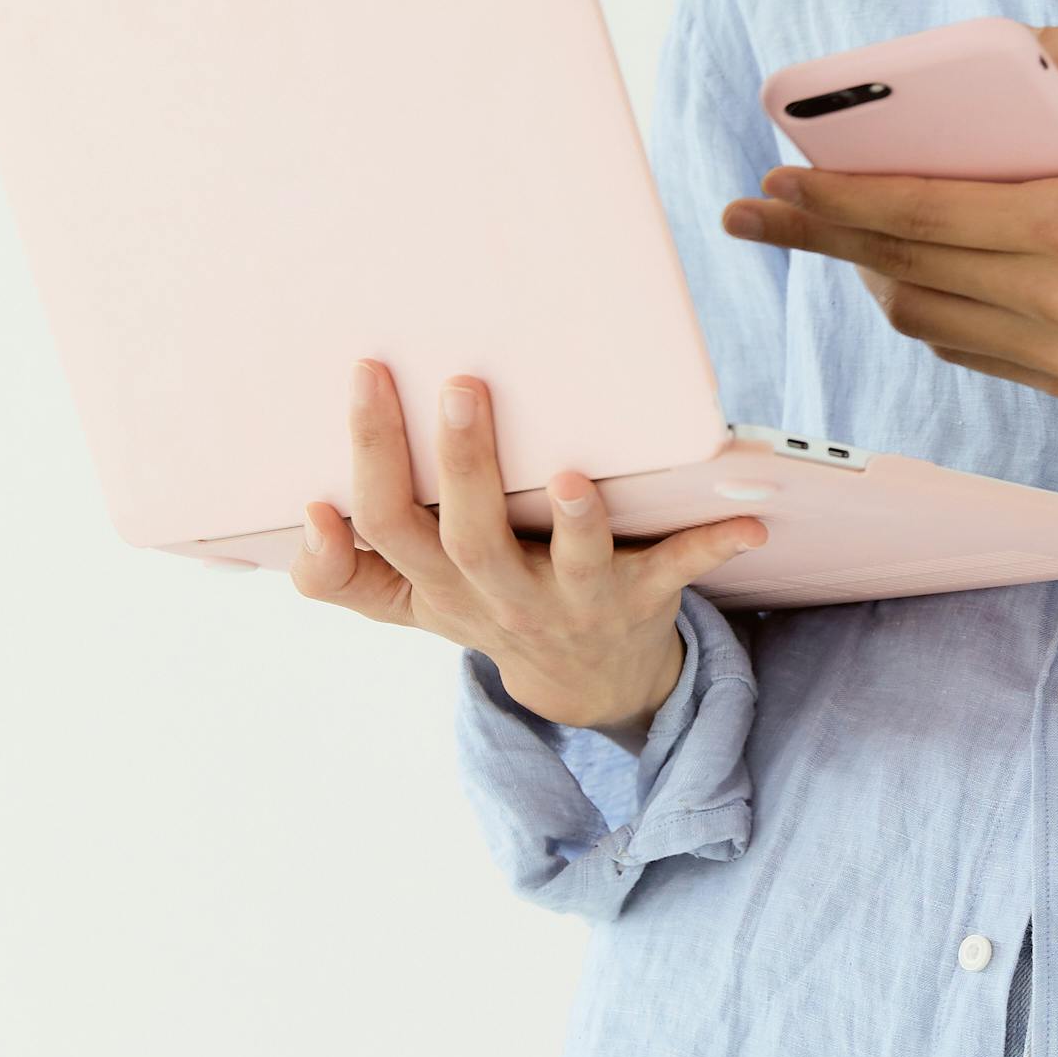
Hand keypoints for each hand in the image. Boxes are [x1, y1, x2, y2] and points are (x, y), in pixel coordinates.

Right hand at [287, 361, 766, 731]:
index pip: (389, 520)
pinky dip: (712, 546)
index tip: (367, 375)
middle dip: (466, 465)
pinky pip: (678, 573)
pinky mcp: (641, 599)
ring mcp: (573, 600)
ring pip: (571, 564)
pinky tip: (750, 520)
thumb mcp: (407, 601)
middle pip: (471, 536)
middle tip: (465, 386)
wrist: (583, 681)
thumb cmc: (484, 605)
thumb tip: (307, 519)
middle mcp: (500, 595)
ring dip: (577, 523)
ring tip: (577, 476)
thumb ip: (342, 573)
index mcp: (438, 582)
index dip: (371, 455)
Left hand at [720, 21, 1057, 466]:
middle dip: (813, 236)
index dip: (837, 198)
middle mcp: (1052, 296)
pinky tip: (902, 271)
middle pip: (897, 266)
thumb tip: (1022, 37)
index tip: (777, 178)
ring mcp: (1052, 348)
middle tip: (752, 212)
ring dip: (864, 272)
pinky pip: (958, 346)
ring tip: (833, 233)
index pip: (923, 212)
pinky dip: (918, 306)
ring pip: (918, 314)